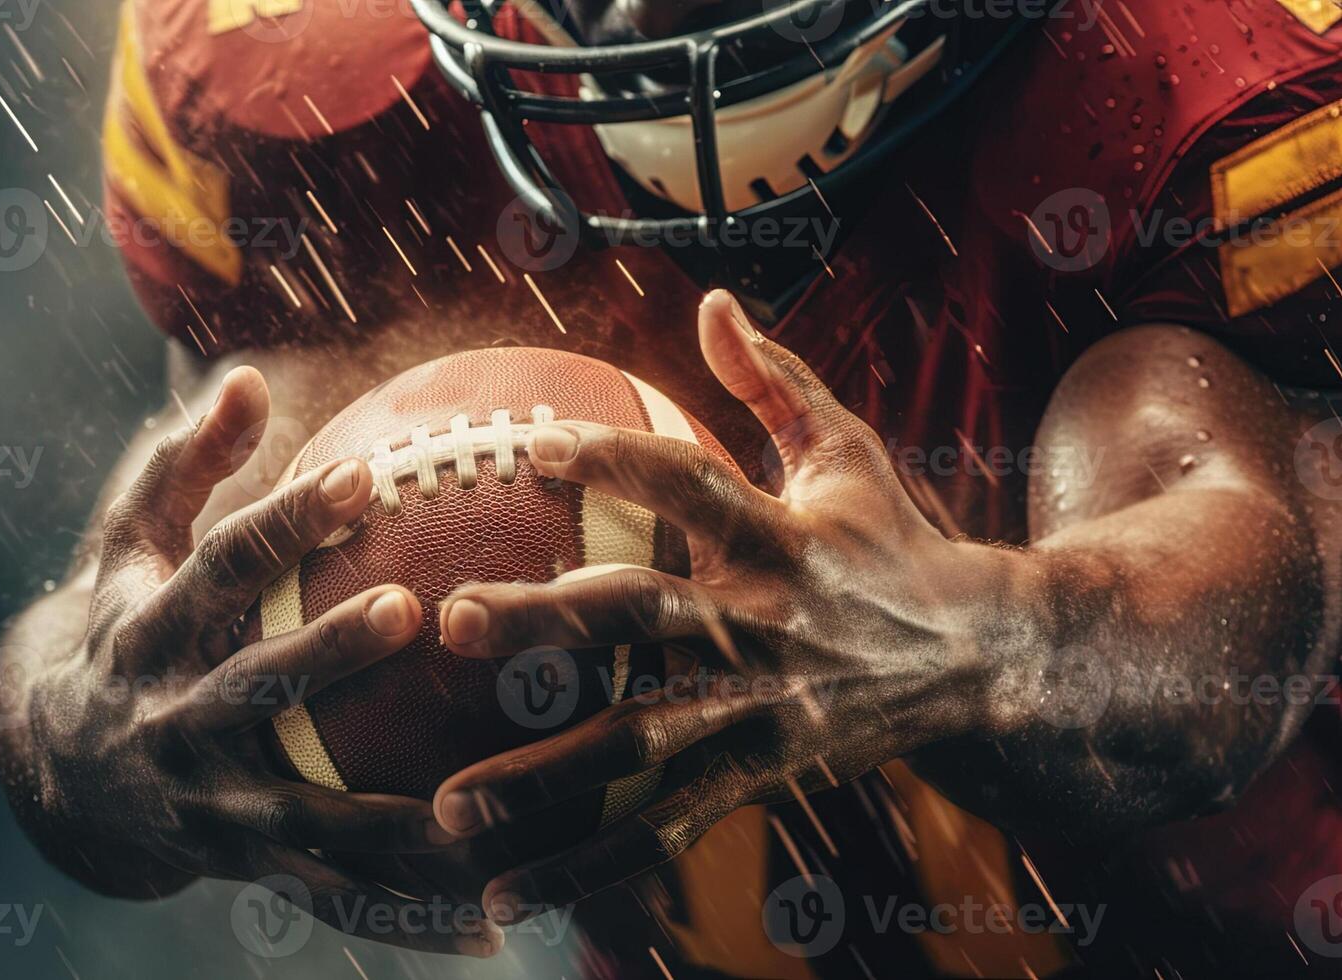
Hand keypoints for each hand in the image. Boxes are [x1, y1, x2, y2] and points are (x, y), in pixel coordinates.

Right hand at [5, 367, 500, 956]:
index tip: (361, 475)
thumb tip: (245, 371)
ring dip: (386, 812)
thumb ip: (186, 462)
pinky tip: (490, 924)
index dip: (283, 522)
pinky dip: (402, 913)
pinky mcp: (240, 862)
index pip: (220, 569)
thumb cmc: (121, 621)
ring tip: (476, 800)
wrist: (55, 765)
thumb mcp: (130, 541)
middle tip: (411, 610)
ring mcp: (204, 802)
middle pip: (251, 689)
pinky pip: (329, 890)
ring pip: (300, 811)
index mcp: (150, 631)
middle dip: (324, 654)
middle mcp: (171, 720)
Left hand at [432, 291, 1014, 923]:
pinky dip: (589, 866)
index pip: (687, 482)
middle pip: (645, 618)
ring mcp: (765, 708)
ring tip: (449, 805)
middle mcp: (766, 622)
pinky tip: (508, 898)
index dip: (613, 460)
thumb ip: (776, 378)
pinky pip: (668, 825)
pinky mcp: (764, 776)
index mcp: (780, 533)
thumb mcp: (849, 450)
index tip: (528, 446)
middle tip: (450, 620)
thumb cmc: (896, 540)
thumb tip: (718, 296)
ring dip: (544, 778)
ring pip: (643, 745)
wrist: (987, 658)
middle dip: (547, 621)